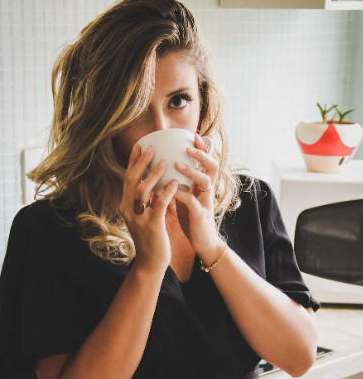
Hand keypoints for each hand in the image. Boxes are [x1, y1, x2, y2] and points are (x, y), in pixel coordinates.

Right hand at [119, 143, 178, 273]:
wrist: (151, 263)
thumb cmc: (151, 239)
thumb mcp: (145, 217)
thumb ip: (146, 201)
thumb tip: (153, 183)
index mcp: (126, 207)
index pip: (127, 180)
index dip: (132, 162)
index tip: (139, 145)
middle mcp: (129, 210)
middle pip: (132, 181)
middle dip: (141, 162)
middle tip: (151, 147)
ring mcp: (139, 219)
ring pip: (143, 190)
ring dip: (154, 174)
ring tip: (165, 161)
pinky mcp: (152, 226)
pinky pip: (158, 205)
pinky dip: (166, 192)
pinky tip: (174, 183)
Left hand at [172, 132, 221, 254]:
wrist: (202, 243)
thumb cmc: (192, 219)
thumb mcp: (188, 197)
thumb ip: (183, 184)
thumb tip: (167, 169)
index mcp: (204, 186)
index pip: (207, 161)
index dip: (203, 148)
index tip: (193, 135)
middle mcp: (207, 191)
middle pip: (213, 166)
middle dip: (202, 154)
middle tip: (189, 146)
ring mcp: (205, 202)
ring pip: (205, 181)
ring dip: (192, 171)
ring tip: (178, 164)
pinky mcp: (200, 215)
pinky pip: (192, 201)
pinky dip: (181, 194)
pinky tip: (170, 190)